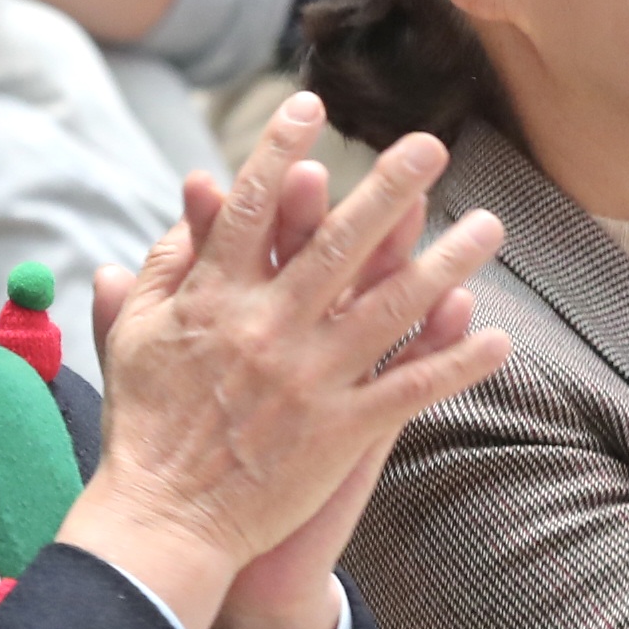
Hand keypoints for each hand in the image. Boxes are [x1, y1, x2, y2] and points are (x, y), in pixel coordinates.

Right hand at [166, 164, 471, 628]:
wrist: (164, 521)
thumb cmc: (142, 428)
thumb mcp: (130, 338)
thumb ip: (156, 273)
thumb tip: (185, 218)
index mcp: (212, 301)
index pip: (252, 210)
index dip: (280, 153)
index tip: (312, 107)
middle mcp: (267, 329)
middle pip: (338, 243)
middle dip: (389, 189)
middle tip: (431, 145)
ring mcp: (309, 379)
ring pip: (391, 309)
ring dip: (447, 264)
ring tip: (489, 227)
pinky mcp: (340, 430)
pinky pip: (409, 388)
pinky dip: (456, 363)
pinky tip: (499, 338)